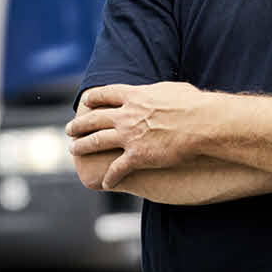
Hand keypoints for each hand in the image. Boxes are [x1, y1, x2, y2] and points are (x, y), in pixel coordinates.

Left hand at [66, 82, 204, 188]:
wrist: (202, 124)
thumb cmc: (193, 104)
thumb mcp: (171, 89)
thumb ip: (157, 91)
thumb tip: (160, 91)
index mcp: (135, 96)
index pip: (105, 94)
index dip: (92, 99)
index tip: (85, 102)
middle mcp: (126, 115)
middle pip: (94, 119)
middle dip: (79, 124)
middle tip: (69, 129)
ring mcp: (129, 136)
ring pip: (96, 141)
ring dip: (82, 146)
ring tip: (73, 150)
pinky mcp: (136, 156)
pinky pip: (116, 169)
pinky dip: (109, 177)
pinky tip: (105, 182)